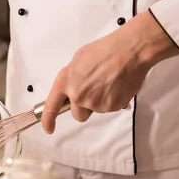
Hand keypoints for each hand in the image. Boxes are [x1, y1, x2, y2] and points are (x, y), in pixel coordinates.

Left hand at [42, 10, 178, 133]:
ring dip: (99, 102)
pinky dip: (112, 100)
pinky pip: (109, 108)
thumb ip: (71, 77)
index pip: (51, 106)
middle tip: (94, 91)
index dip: (48, 120)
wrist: (130, 51)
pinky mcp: (110, 107)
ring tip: (108, 82)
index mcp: (65, 82)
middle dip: (84, 107)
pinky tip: (116, 85)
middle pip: (77, 114)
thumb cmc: (105, 50)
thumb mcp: (78, 59)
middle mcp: (77, 95)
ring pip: (94, 111)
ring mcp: (94, 103)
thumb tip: (72, 86)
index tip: (48, 128)